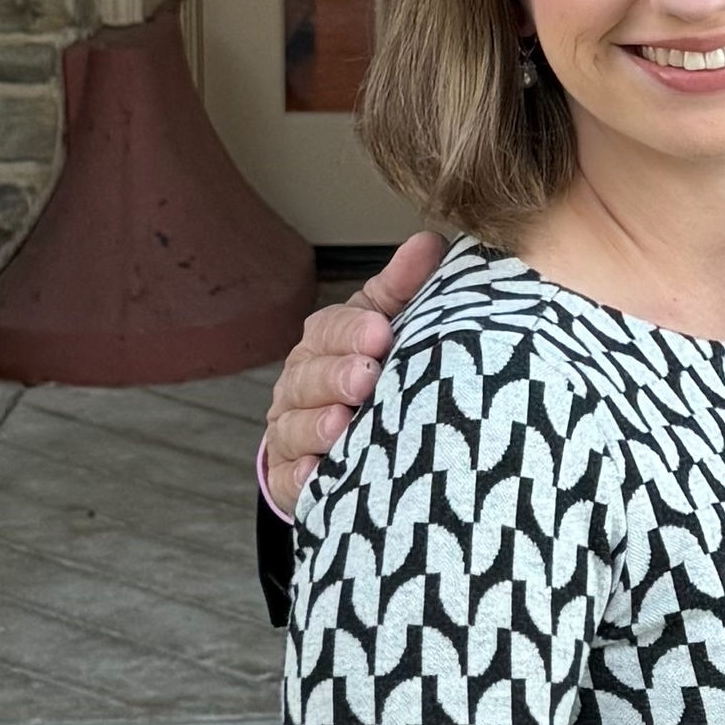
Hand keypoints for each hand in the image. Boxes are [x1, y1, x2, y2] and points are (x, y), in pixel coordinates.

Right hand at [263, 232, 445, 510]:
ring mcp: (293, 435)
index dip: (351, 332)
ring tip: (342, 425)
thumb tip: (431, 243)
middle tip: (367, 379)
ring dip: (316, 426)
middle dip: (335, 376)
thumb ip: (404, 288)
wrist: (356, 447)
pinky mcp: (295, 482)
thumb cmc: (376, 373)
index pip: (328, 330)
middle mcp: (299, 387)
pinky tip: (319, 473)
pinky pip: (292, 480)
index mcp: (323, 345)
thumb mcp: (390, 326)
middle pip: (307, 378)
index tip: (382, 333)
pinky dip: (303, 476)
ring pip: (294, 427)